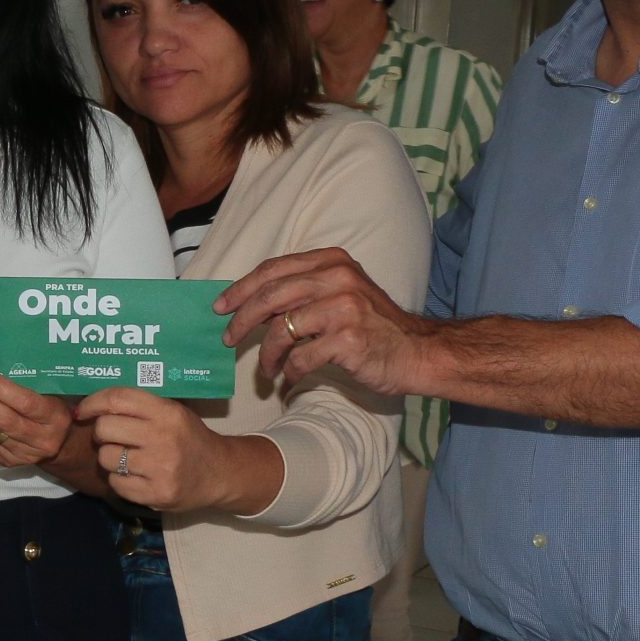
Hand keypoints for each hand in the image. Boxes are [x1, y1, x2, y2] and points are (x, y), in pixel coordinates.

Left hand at [0, 369, 73, 469]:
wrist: (61, 443)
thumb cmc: (53, 407)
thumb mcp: (52, 393)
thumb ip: (30, 382)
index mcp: (56, 418)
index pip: (27, 404)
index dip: (2, 389)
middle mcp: (41, 440)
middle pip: (3, 419)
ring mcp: (23, 454)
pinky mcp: (6, 460)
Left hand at [74, 387, 267, 512]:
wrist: (220, 474)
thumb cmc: (189, 438)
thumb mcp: (172, 413)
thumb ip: (140, 407)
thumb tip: (91, 404)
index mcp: (167, 413)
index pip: (118, 399)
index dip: (93, 403)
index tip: (82, 411)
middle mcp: (163, 438)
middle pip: (105, 428)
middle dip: (102, 433)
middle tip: (114, 437)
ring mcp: (160, 468)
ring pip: (106, 457)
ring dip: (109, 458)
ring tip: (127, 458)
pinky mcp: (156, 494)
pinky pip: (116, 483)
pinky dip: (119, 480)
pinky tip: (135, 476)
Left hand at [217, 249, 434, 394]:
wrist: (419, 352)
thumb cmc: (375, 327)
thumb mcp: (343, 293)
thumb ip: (305, 290)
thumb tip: (253, 303)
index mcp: (332, 261)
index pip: (273, 269)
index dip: (241, 288)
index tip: (220, 306)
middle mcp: (337, 278)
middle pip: (270, 296)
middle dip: (241, 320)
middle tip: (228, 339)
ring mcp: (342, 308)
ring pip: (280, 330)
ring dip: (266, 354)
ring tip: (266, 369)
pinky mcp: (346, 339)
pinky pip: (300, 357)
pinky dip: (289, 371)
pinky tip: (290, 379)